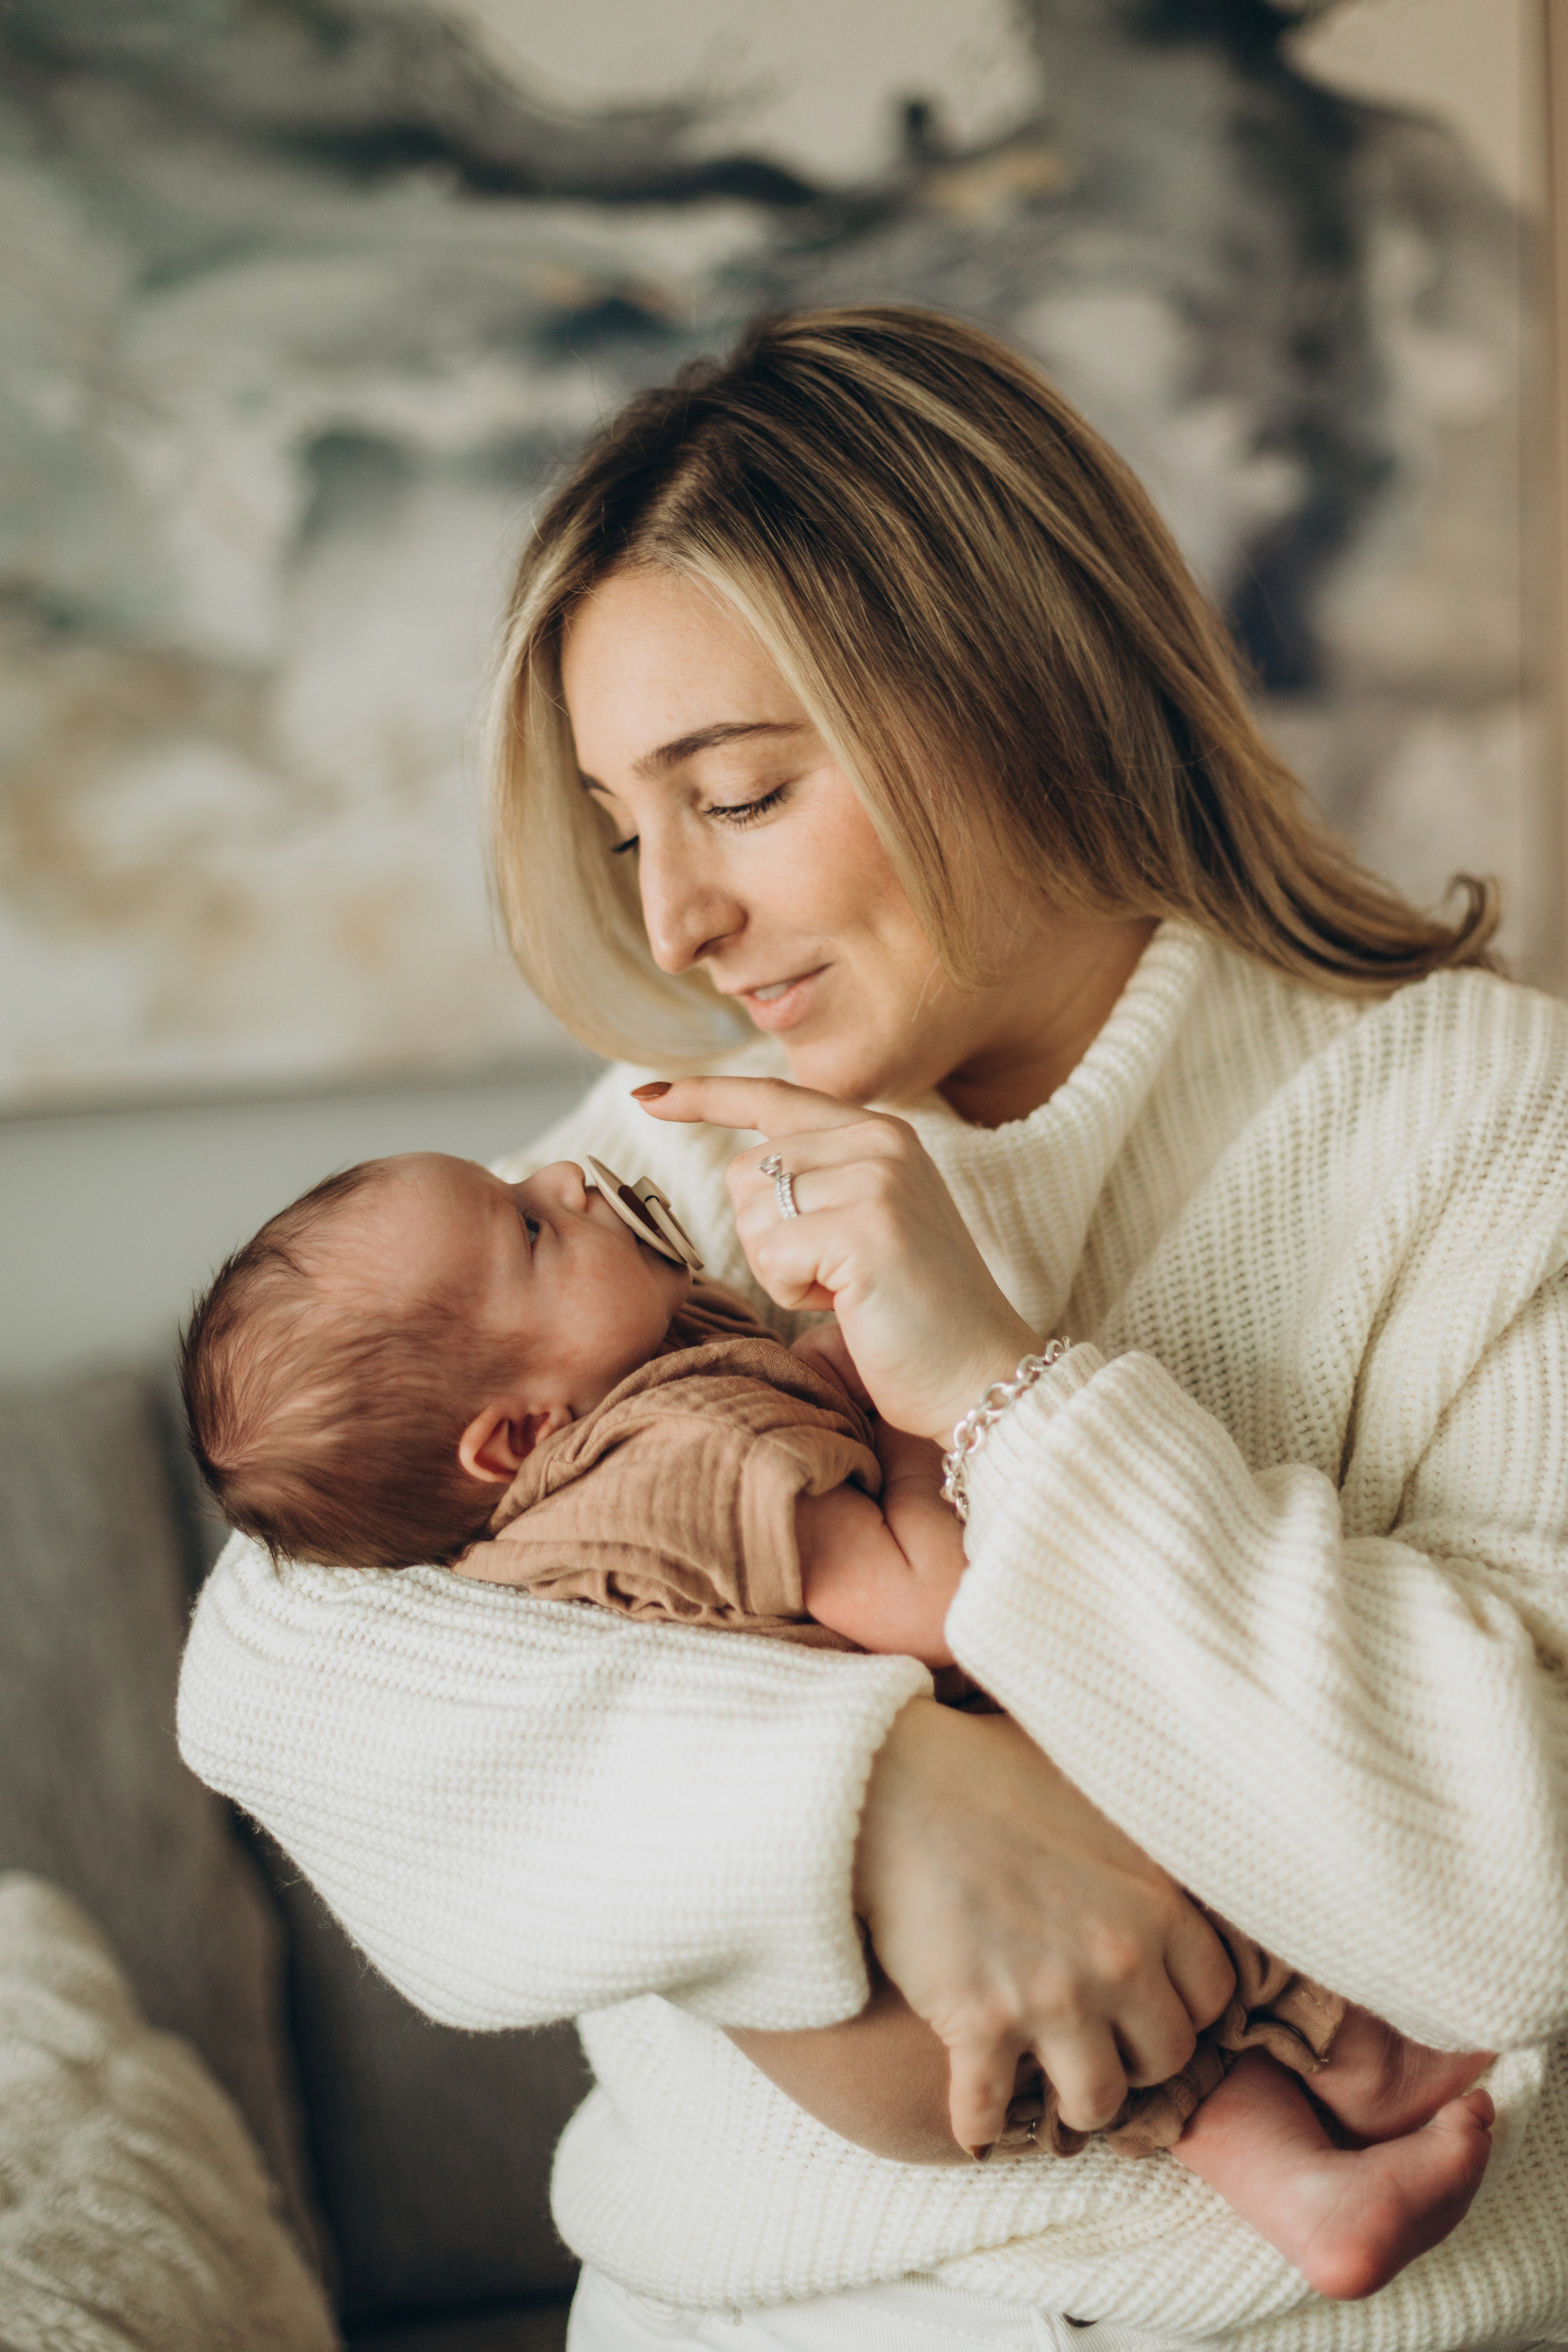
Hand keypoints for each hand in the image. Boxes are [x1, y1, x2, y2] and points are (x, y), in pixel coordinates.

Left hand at [637, 1076, 1036, 1441]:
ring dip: (777, 1267)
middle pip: (745, 1171)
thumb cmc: (912, 1315)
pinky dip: (789, 1291)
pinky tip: (844, 1303)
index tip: (646, 1097)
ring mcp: (877, 1179)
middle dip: (766, 1237)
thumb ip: (819, 1180)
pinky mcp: (867, 1226)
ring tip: (843, 1289)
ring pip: (751, 1212)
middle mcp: (881, 1141)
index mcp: (881, 1133)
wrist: (981, 1374)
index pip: (774, 1098)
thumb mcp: (867, 1222)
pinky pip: (770, 1252)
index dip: (704, 1097)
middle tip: (831, 1275)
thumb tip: (742, 1170)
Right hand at [854, 1699, 1236, 2152]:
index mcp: (1155, 1900)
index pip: (1213, 1993)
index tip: (1151, 2001)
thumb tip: (1156, 1841)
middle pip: (1166, 2057)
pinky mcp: (980, 2025)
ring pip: (1097, 2102)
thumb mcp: (1091, 1787)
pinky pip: (989, 2113)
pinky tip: (973, 2127)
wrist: (891, 1782)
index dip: (1182, 2002)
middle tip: (1102, 2043)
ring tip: (1051, 2087)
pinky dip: (979, 2128)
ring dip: (1074, 2101)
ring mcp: (1052, 1999)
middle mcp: (1119, 1959)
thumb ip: (1134, 1840)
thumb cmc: (985, 1769)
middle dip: (1136, 2056)